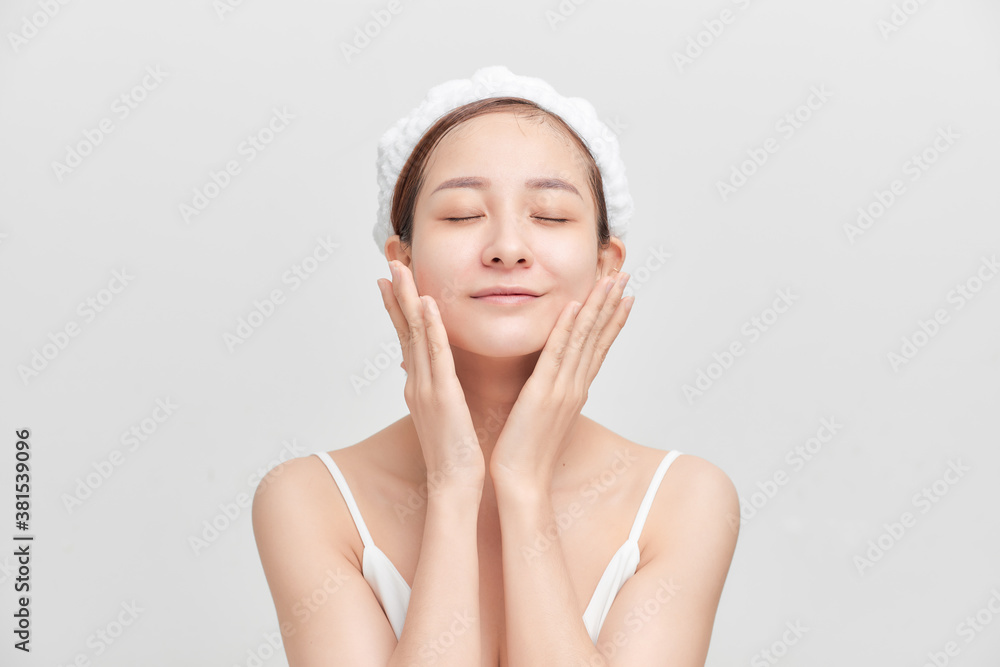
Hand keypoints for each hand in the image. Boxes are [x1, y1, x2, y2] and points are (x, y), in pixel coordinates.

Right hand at [377, 260, 484, 492]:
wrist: (455, 484)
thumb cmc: (455, 452)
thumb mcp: (443, 415)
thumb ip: (440, 391)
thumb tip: (439, 376)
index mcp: (420, 385)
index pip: (407, 338)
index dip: (398, 308)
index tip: (390, 281)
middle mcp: (416, 382)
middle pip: (403, 330)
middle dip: (396, 295)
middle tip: (389, 263)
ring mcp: (426, 387)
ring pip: (414, 335)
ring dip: (407, 300)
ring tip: (400, 271)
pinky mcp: (442, 395)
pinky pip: (435, 355)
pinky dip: (430, 328)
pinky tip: (427, 305)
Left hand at [489, 271, 634, 491]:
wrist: (522, 482)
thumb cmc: (527, 453)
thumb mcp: (545, 417)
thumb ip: (552, 395)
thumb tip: (555, 384)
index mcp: (575, 391)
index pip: (598, 348)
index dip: (612, 321)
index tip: (625, 297)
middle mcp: (575, 386)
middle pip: (598, 338)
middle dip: (612, 304)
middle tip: (625, 276)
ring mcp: (562, 389)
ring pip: (584, 340)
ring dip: (597, 307)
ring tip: (610, 281)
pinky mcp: (542, 393)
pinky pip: (556, 354)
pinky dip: (566, 329)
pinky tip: (573, 307)